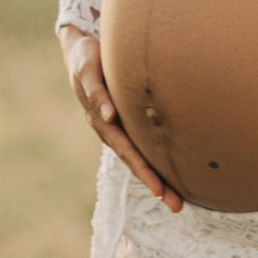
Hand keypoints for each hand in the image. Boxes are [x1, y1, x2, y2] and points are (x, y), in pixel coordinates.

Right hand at [59, 30, 184, 212]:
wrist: (80, 51)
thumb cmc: (87, 59)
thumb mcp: (88, 70)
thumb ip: (97, 92)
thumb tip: (110, 116)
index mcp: (103, 123)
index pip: (128, 152)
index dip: (144, 172)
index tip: (159, 191)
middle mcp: (111, 131)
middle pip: (136, 162)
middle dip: (156, 185)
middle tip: (176, 206)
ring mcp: (118, 128)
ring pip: (139, 158)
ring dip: (157, 179)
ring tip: (177, 200)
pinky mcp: (125, 121)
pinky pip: (141, 145)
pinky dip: (154, 162)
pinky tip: (169, 173)